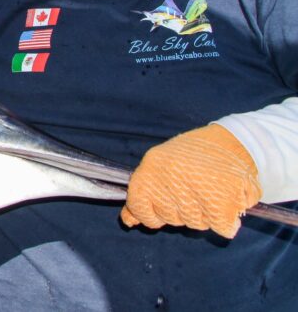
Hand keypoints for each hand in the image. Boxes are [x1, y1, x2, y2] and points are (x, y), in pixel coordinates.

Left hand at [121, 124, 261, 237]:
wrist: (237, 140)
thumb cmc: (195, 155)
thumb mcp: (162, 164)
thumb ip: (146, 193)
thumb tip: (129, 221)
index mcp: (152, 166)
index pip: (139, 206)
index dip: (150, 213)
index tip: (163, 207)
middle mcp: (172, 176)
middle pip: (170, 217)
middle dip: (182, 210)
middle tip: (196, 187)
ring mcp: (198, 188)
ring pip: (195, 223)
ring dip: (205, 213)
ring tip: (212, 188)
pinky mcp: (225, 200)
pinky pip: (220, 226)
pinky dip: (227, 220)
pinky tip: (228, 199)